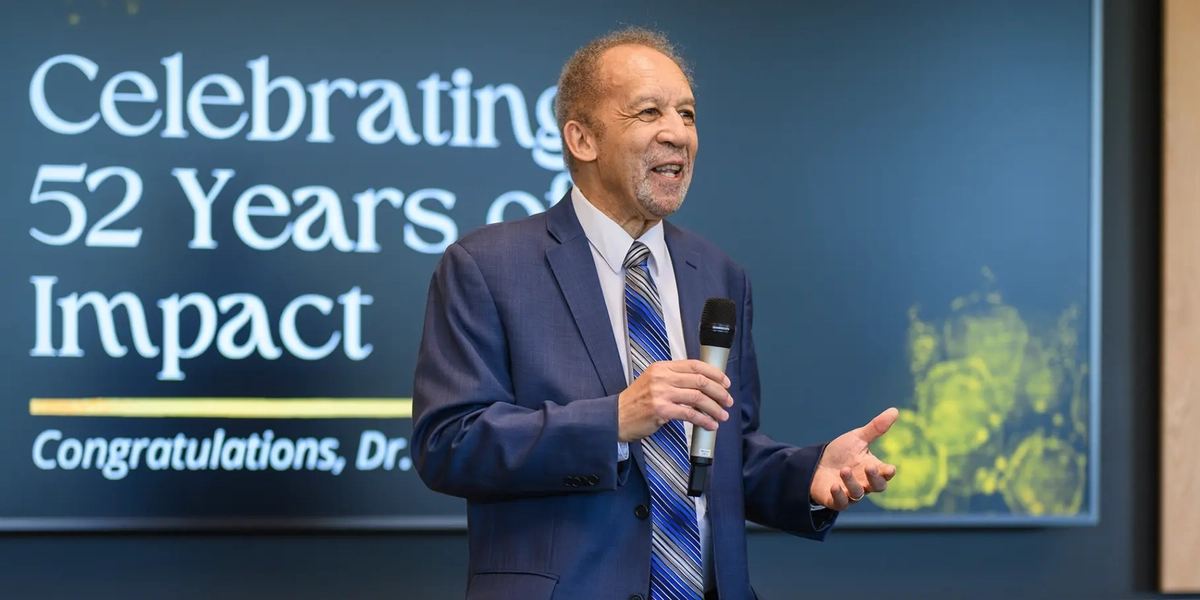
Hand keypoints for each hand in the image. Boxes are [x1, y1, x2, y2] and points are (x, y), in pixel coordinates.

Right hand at [617, 360, 733, 442]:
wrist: (616, 417)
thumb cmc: (636, 402)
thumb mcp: (652, 381)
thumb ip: (674, 379)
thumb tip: (702, 385)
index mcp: (662, 367)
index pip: (695, 365)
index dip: (714, 373)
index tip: (725, 382)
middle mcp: (662, 377)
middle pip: (700, 380)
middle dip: (719, 392)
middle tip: (727, 400)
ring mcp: (661, 393)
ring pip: (698, 397)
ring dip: (714, 408)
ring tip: (722, 415)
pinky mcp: (661, 410)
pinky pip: (690, 414)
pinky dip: (704, 420)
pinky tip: (710, 425)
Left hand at [810, 407, 898, 510]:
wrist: (815, 463)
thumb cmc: (840, 452)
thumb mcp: (857, 438)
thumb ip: (876, 428)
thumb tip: (895, 410)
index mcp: (872, 468)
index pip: (886, 474)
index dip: (888, 472)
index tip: (889, 468)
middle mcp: (864, 483)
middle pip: (878, 486)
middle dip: (875, 478)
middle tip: (868, 466)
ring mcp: (851, 493)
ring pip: (858, 493)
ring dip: (852, 483)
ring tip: (844, 470)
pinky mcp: (836, 500)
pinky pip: (841, 503)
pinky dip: (839, 496)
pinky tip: (835, 486)